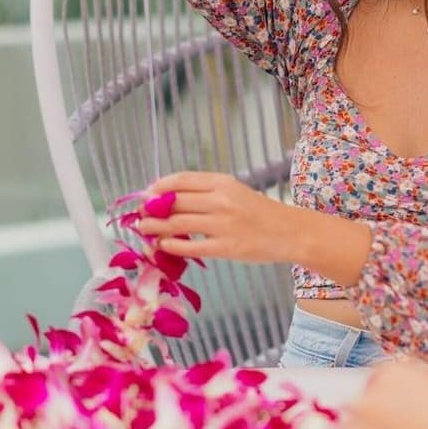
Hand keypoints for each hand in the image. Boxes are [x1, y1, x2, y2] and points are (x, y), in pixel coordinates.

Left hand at [137, 171, 304, 263]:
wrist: (289, 232)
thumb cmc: (260, 212)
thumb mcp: (235, 191)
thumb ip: (206, 192)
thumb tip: (170, 196)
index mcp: (222, 182)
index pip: (181, 181)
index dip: (158, 187)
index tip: (146, 194)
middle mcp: (220, 200)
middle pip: (175, 202)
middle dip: (152, 207)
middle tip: (139, 213)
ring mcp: (222, 225)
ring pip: (177, 223)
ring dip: (155, 226)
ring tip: (144, 228)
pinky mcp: (225, 248)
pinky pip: (190, 246)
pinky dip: (172, 245)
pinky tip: (163, 245)